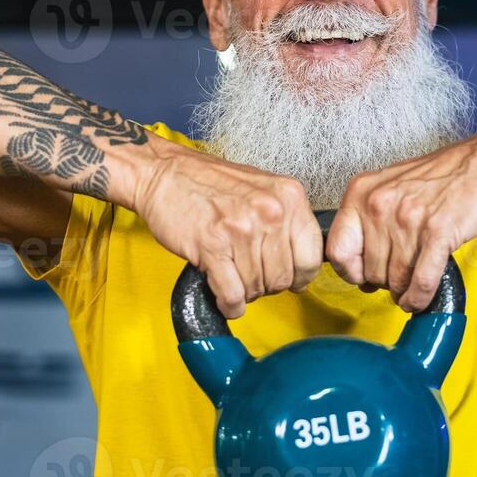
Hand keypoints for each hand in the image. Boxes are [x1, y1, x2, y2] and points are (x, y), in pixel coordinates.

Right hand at [132, 146, 319, 318]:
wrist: (165, 173)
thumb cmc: (211, 183)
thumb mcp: (264, 189)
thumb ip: (287, 220)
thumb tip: (303, 264)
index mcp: (289, 196)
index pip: (312, 256)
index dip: (300, 276)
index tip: (290, 280)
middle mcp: (270, 211)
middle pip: (284, 277)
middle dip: (267, 285)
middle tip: (251, 276)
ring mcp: (241, 229)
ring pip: (257, 288)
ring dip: (244, 292)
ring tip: (232, 278)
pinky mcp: (211, 246)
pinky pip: (231, 293)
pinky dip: (228, 303)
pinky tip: (223, 295)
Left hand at [326, 131, 476, 311]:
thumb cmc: (441, 176)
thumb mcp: (390, 188)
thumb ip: (369, 223)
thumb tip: (359, 270)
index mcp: (361, 192)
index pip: (337, 250)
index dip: (350, 272)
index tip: (362, 276)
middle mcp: (380, 204)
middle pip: (370, 270)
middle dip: (385, 282)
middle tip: (398, 277)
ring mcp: (409, 218)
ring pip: (396, 279)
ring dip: (404, 292)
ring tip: (411, 287)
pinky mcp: (438, 232)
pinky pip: (421, 281)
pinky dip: (420, 297)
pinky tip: (420, 297)